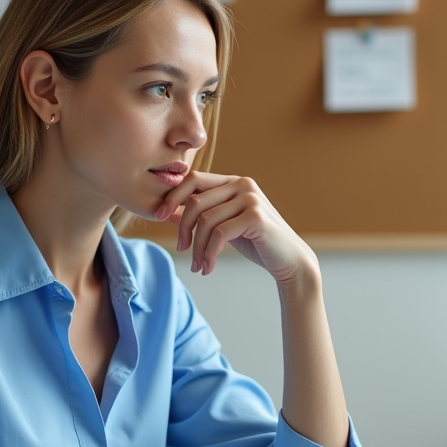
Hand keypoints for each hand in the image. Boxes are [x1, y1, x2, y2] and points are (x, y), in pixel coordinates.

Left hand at [154, 171, 315, 284]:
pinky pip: (219, 234)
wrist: (288, 260)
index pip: (193, 179)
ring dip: (197, 248)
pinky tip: (208, 267)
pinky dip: (209, 253)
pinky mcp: (256, 217)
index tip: (158, 216)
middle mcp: (242, 184)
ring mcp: (251, 198)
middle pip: (195, 201)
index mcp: (233, 182)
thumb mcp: (223, 227)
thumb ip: (199, 216)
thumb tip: (165, 212)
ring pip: (205, 220)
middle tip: (182, 250)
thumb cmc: (256, 242)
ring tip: (199, 266)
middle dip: (183, 228)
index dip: (172, 196)